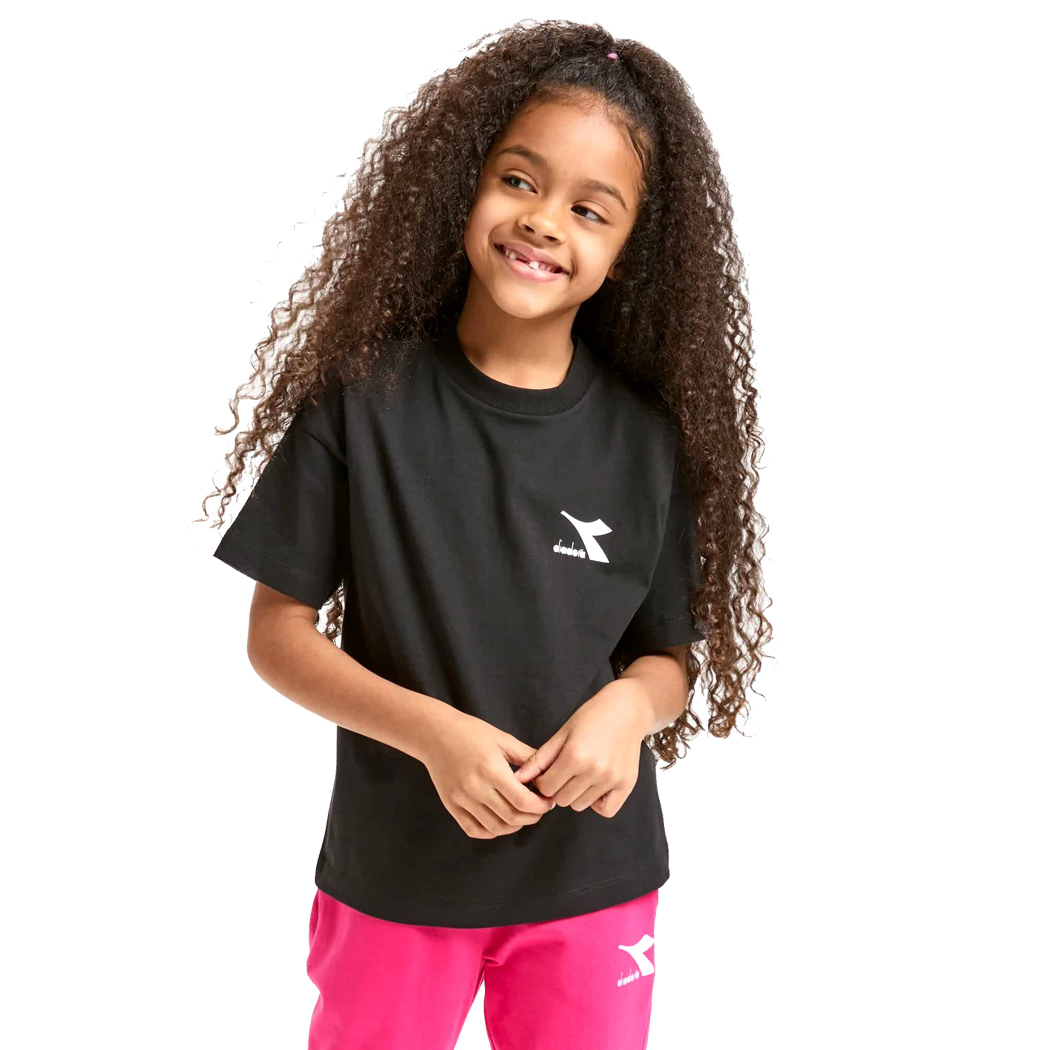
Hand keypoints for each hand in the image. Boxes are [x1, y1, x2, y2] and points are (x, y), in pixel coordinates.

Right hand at [421, 710, 556, 838]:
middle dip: (532, 817)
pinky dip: (492, 831)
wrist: (434, 734)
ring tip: (523, 815)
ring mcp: (461, 799)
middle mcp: (475, 788)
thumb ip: (527, 756)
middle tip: (540, 809)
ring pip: (495, 827)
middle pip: (512, 817)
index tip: (548, 802)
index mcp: (491, 769)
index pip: (522, 801)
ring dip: (515, 826)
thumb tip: (549, 771)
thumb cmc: (470, 732)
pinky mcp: (451, 806)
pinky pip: (474, 830)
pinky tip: (501, 822)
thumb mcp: (502, 738)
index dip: (540, 806)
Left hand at [513, 679, 651, 818]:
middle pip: (562, 799)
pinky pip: (605, 810)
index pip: (546, 787)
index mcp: (574, 756)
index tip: (548, 771)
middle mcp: (594, 771)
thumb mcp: (562, 733)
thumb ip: (540, 759)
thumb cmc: (592, 717)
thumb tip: (518, 778)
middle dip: (558, 788)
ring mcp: (611, 780)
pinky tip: (595, 785)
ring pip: (580, 805)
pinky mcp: (626, 785)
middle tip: (565, 771)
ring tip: (581, 774)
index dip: (543, 780)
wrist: (627, 710)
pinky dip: (597, 802)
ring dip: (576, 794)